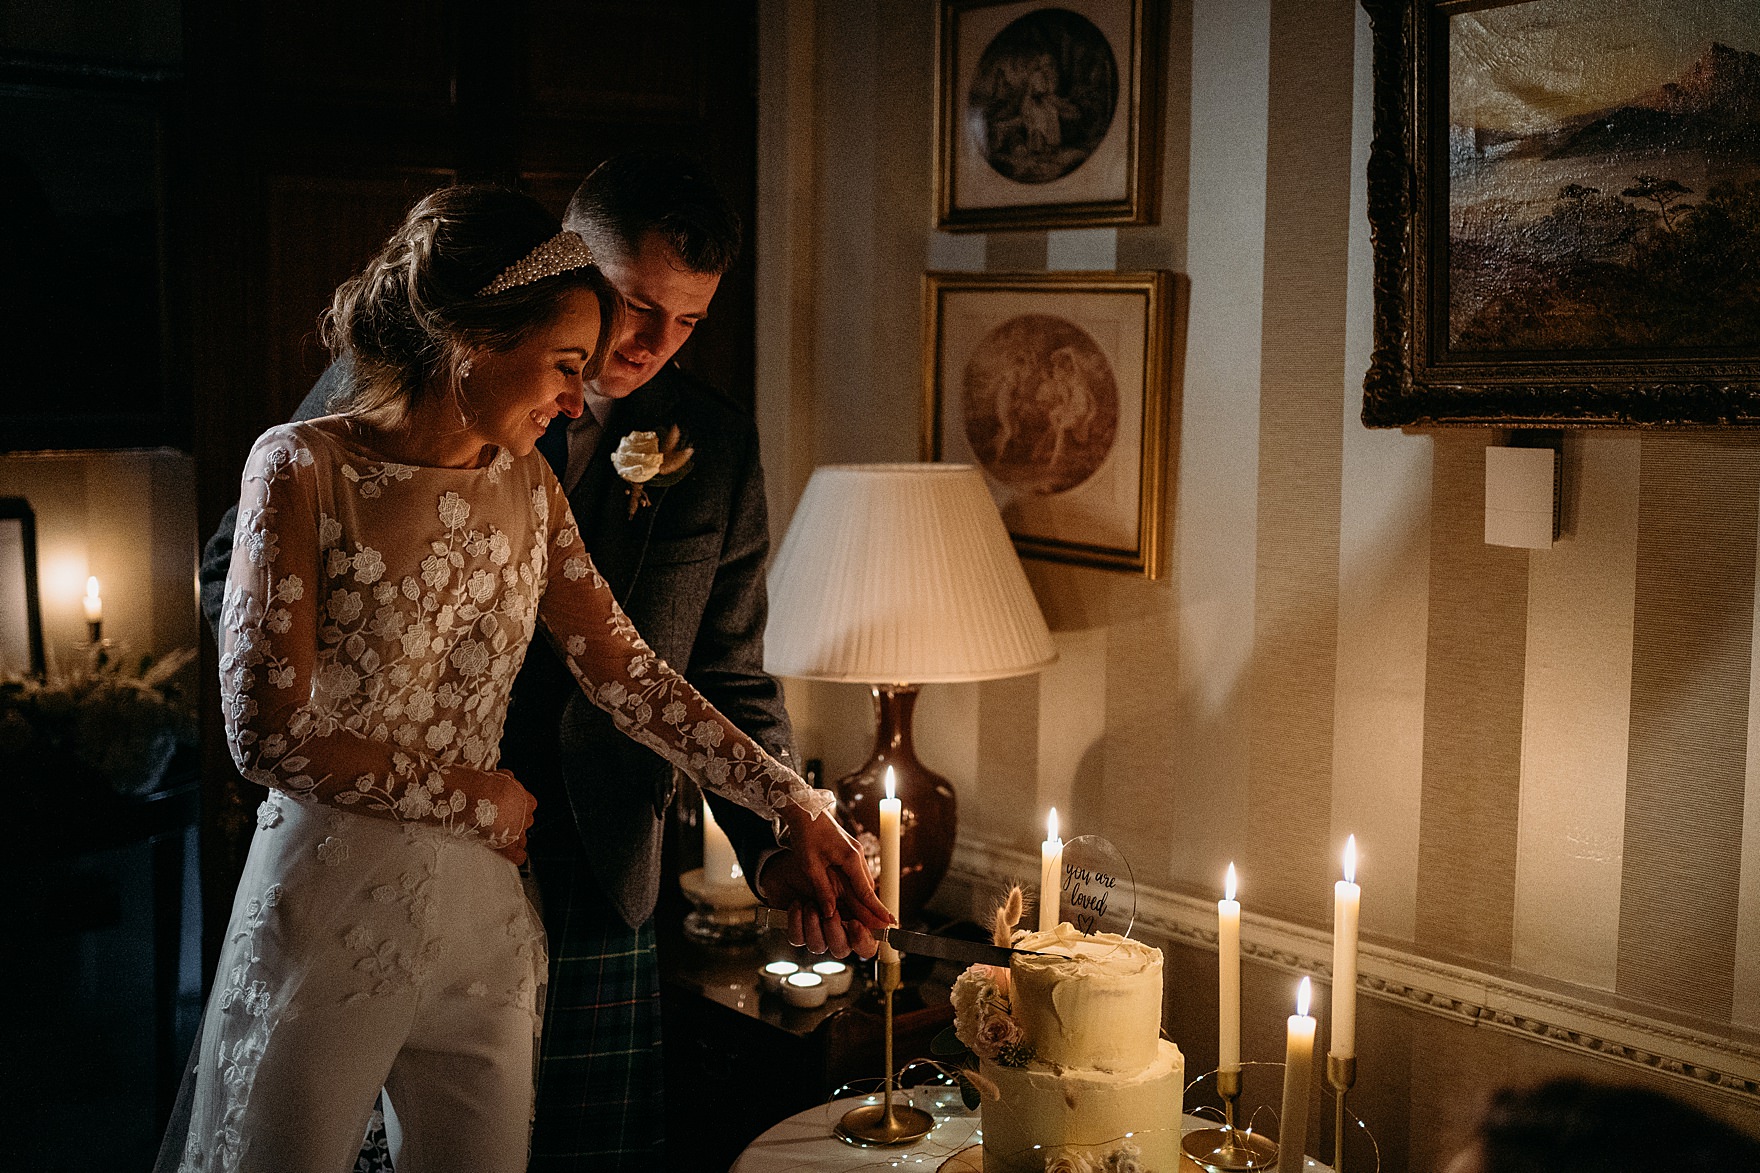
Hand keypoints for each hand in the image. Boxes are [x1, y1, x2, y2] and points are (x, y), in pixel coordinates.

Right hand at [481, 769, 536, 864]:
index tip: (509, 807)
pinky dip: (515, 856)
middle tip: (501, 821)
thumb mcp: (501, 776)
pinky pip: (518, 856)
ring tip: (500, 836)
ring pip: (522, 839)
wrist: (480, 796)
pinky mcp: (509, 846)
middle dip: (515, 823)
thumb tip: (508, 777)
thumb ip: (507, 780)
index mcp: (527, 801)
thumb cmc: (487, 784)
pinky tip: (512, 856)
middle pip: (526, 823)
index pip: (529, 806)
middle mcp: (526, 817)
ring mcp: (519, 833)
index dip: (518, 808)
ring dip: (513, 838)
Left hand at [778, 803, 893, 935]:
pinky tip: (855, 897)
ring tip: (869, 916)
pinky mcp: (849, 849)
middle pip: (868, 887)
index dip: (877, 909)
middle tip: (882, 926)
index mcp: (851, 858)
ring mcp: (855, 851)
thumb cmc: (806, 836)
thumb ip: (823, 890)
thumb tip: (830, 913)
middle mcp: (857, 854)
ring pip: (864, 880)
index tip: (890, 922)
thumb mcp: (810, 866)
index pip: (866, 891)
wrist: (804, 810)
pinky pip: (857, 873)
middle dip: (874, 907)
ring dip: (865, 897)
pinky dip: (858, 887)